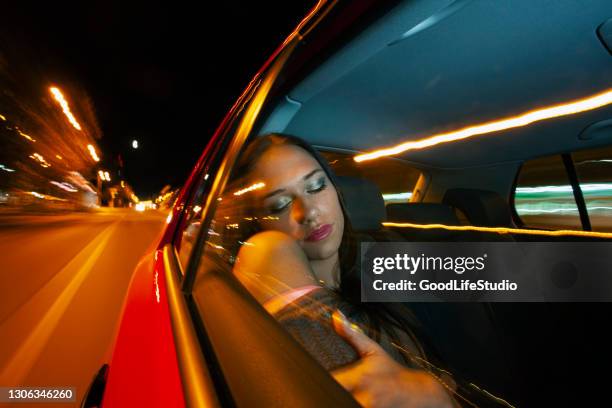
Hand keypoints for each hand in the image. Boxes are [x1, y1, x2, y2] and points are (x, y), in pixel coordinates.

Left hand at [331, 311, 453, 407]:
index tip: (317, 376)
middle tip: (326, 386)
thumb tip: (335, 315)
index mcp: (360, 378)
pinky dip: (347, 404)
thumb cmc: (391, 371)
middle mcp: (364, 398)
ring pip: (341, 403)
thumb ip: (351, 335)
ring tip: (337, 391)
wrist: (418, 394)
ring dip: (337, 398)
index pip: (331, 381)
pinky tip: (348, 398)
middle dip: (328, 391)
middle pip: (334, 395)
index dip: (321, 379)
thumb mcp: (372, 351)